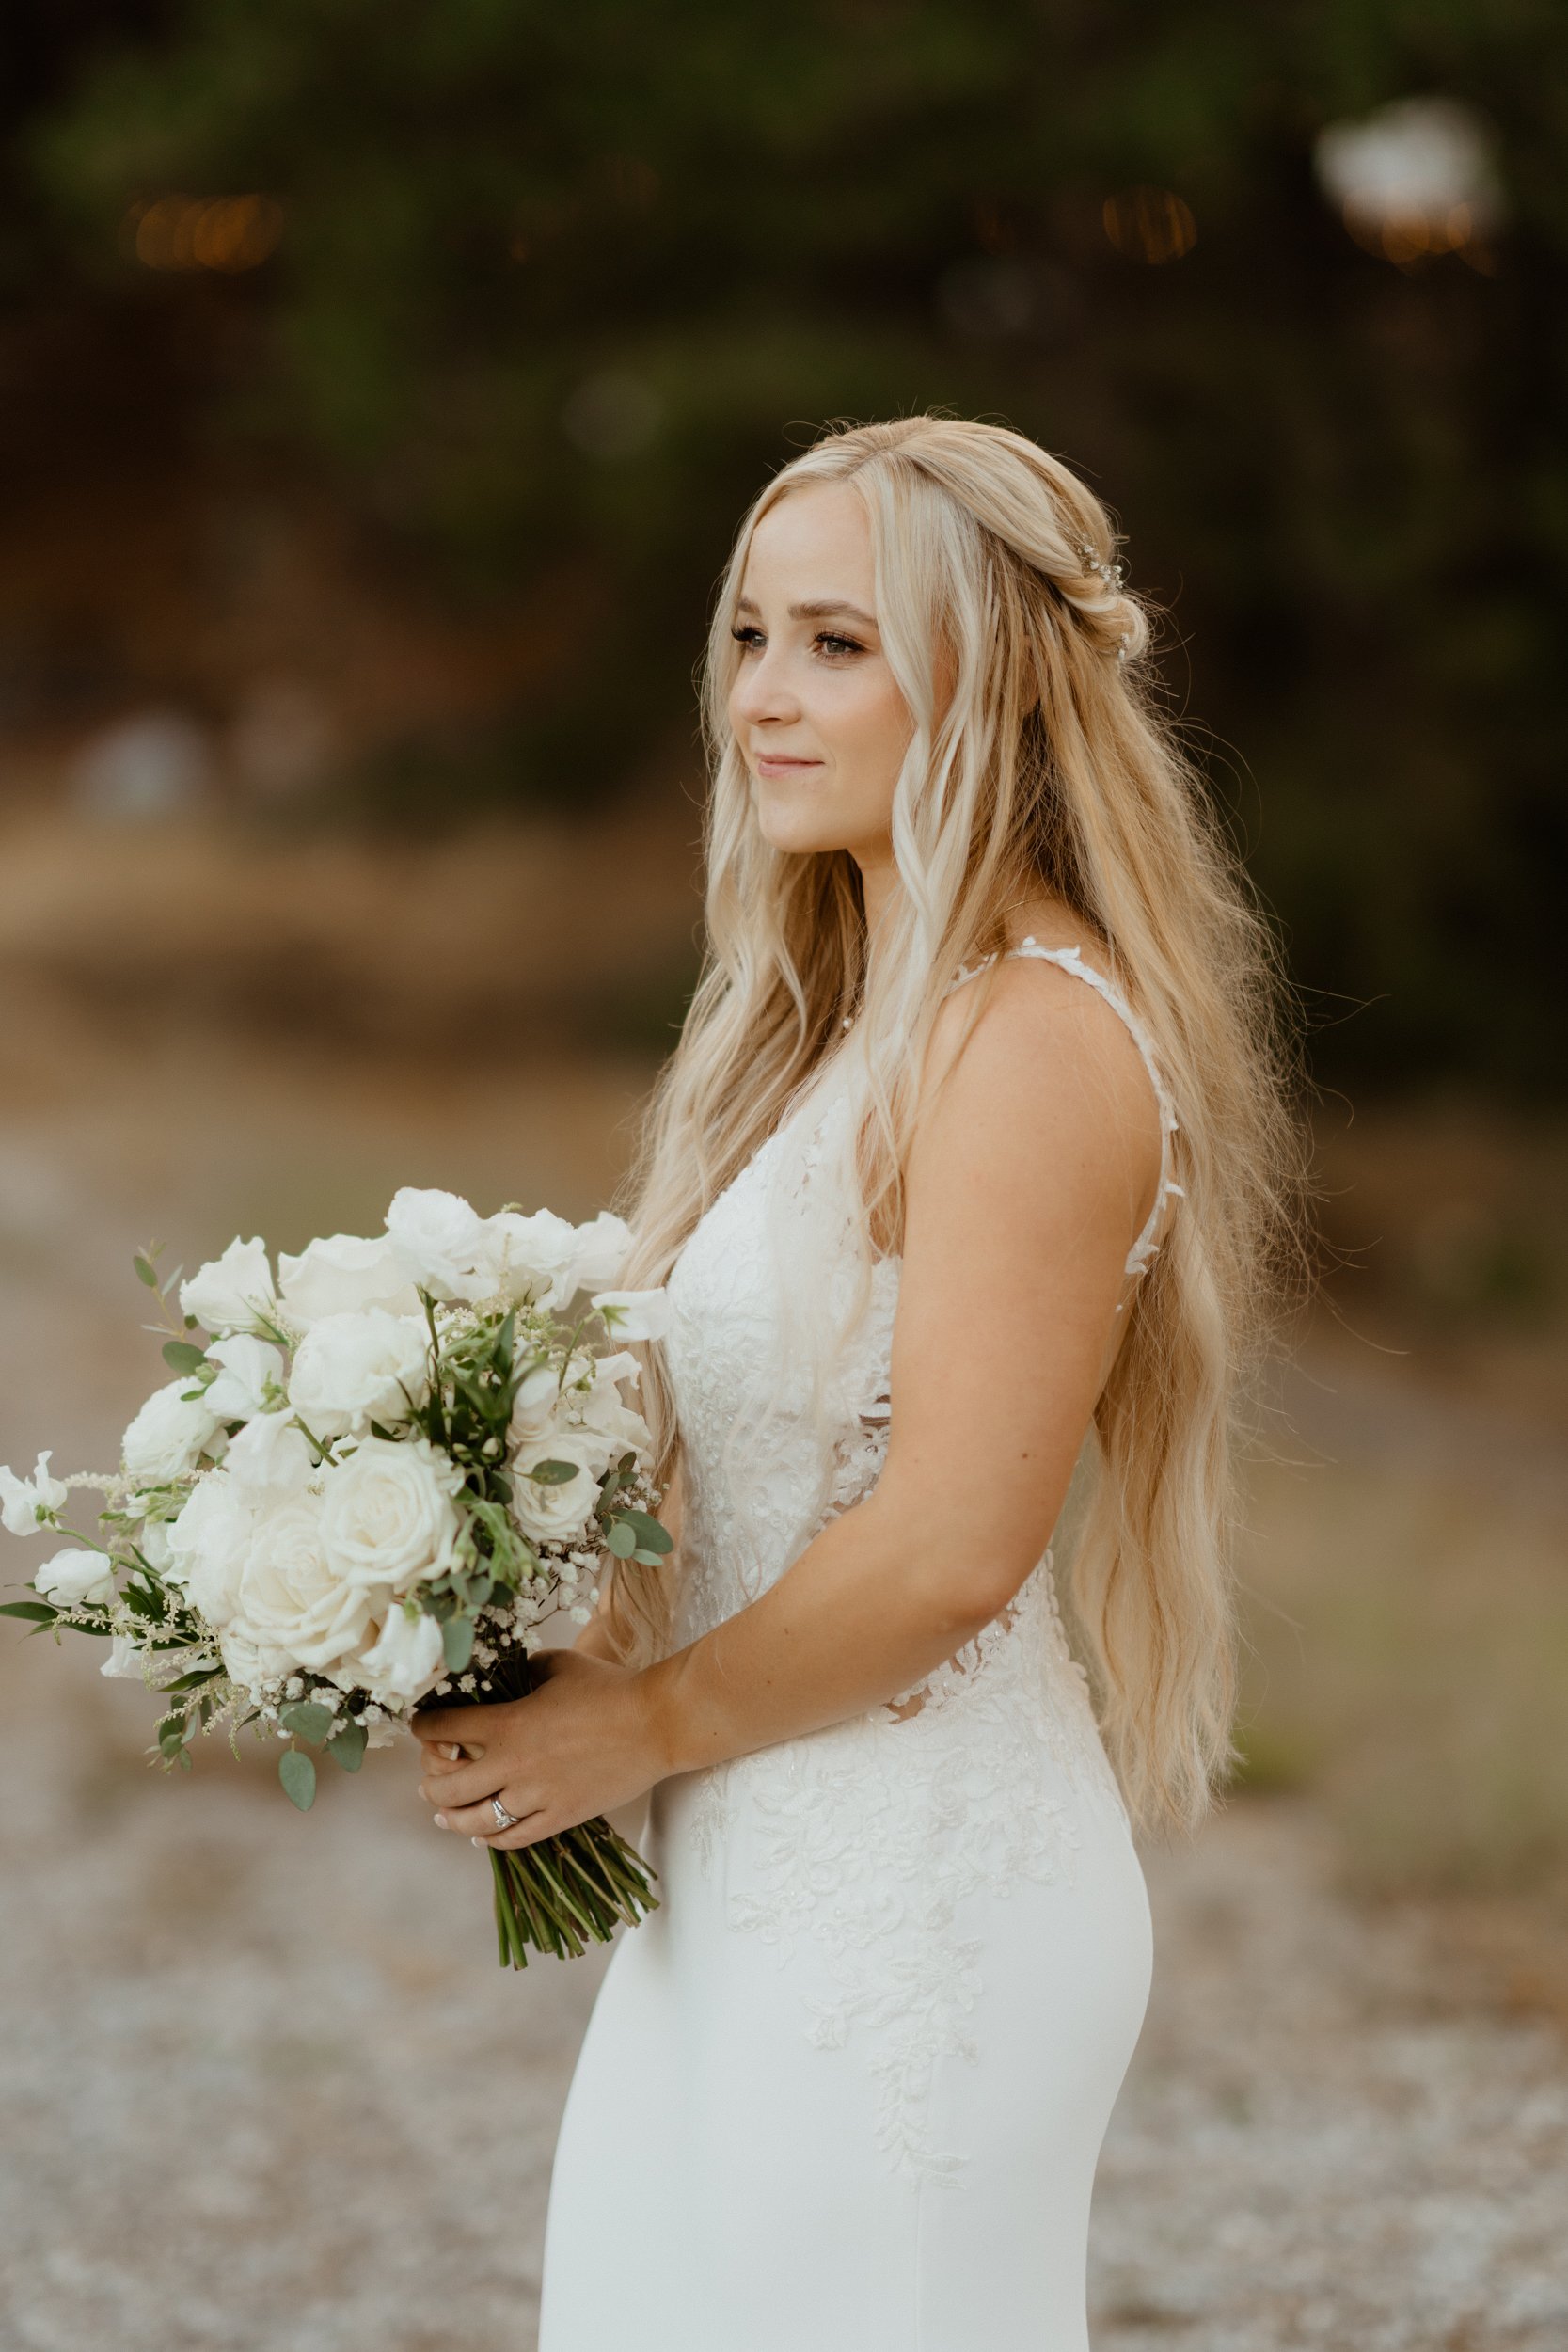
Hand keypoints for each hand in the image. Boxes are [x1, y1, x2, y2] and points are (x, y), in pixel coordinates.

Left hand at [413, 1650, 665, 1850]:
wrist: (656, 1724)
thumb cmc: (610, 1687)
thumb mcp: (559, 1665)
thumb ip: (523, 1670)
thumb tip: (504, 1676)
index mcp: (509, 1723)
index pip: (445, 1728)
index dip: (424, 1727)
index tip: (419, 1727)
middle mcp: (514, 1764)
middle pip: (449, 1786)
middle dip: (430, 1782)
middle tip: (427, 1779)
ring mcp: (537, 1796)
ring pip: (476, 1820)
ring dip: (451, 1818)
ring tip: (443, 1815)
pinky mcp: (560, 1818)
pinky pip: (514, 1838)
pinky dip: (491, 1839)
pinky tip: (483, 1835)